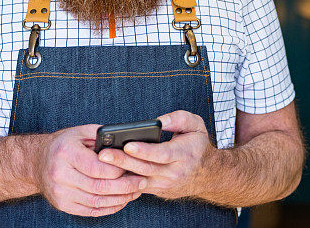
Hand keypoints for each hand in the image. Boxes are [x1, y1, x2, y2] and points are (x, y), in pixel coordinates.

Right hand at [38, 124, 146, 216]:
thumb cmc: (62, 144)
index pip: (98, 167)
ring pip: (97, 201)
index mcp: (65, 153)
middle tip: (142, 182)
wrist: (37, 162)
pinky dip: (109, 208)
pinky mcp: (63, 205)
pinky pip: (91, 210)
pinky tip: (121, 201)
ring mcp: (60, 192)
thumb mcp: (78, 132)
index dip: (119, 169)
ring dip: (120, 199)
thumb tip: (124, 141)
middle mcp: (60, 174)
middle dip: (126, 186)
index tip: (135, 167)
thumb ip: (100, 134)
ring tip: (135, 192)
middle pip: (100, 187)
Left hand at [97, 110, 212, 199]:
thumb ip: (179, 119)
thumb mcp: (196, 125)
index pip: (161, 154)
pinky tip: (108, 171)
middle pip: (145, 168)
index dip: (144, 150)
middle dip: (123, 161)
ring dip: (120, 171)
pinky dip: (123, 180)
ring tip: (102, 162)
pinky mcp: (157, 190)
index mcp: (184, 154)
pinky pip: (138, 186)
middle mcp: (174, 172)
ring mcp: (165, 184)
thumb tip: (159, 121)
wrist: (207, 173)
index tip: (128, 144)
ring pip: (139, 179)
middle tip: (104, 154)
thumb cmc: (197, 145)